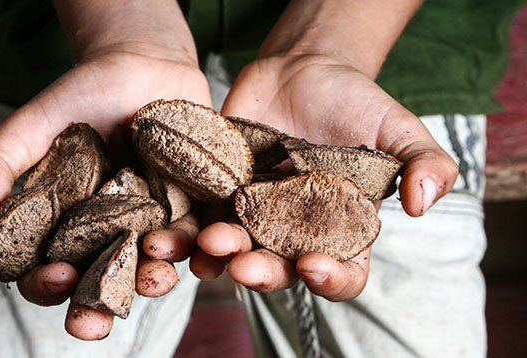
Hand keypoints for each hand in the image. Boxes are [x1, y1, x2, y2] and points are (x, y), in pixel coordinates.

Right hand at [0, 0, 210, 339]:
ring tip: (153, 277)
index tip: (52, 276)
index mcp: (67, 225)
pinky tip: (197, 248)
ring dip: (153, 279)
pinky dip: (197, 245)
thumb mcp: (37, 121)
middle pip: (101, 281)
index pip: (49, 268)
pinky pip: (196, 233)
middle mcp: (109, 233)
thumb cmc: (84, 93)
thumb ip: (1, 157)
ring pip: (152, 265)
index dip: (45, 282)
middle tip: (95, 320)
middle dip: (97, 304)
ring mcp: (151, 223)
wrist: (144, 64)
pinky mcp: (190, 207)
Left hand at [191, 53, 457, 299]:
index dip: (330, 279)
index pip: (343, 272)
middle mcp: (297, 232)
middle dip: (262, 273)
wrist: (303, 70)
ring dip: (218, 257)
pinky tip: (177, 230)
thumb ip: (425, 162)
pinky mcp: (222, 193)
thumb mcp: (398, 128)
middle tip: (244, 264)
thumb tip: (424, 203)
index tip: (312, 265)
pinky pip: (203, 217)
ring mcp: (256, 215)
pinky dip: (188, 228)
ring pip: (235, 251)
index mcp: (342, 229)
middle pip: (280, 270)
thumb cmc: (355, 102)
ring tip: (208, 245)